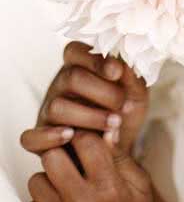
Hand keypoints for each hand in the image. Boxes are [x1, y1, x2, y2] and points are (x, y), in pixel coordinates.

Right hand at [21, 41, 148, 157]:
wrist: (118, 150)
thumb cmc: (123, 114)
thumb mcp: (135, 93)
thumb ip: (131, 76)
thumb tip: (125, 64)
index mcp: (79, 67)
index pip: (75, 51)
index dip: (95, 59)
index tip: (117, 72)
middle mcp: (59, 86)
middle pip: (71, 78)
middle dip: (102, 92)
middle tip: (123, 105)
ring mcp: (47, 112)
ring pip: (57, 107)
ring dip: (89, 117)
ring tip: (114, 124)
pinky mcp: (39, 139)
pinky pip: (31, 137)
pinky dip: (50, 137)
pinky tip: (71, 136)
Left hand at [25, 130, 164, 201]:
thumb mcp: (139, 181)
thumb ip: (120, 155)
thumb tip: (106, 129)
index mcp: (109, 186)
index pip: (84, 142)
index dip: (86, 134)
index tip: (88, 138)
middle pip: (52, 157)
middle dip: (62, 151)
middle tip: (73, 156)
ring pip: (37, 181)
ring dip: (50, 176)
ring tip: (67, 179)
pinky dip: (44, 200)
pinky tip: (63, 200)